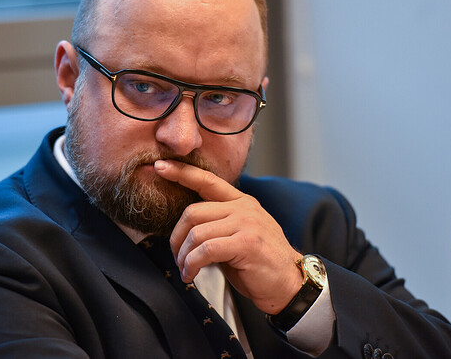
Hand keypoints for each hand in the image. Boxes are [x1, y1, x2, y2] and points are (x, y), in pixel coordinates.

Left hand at [154, 159, 303, 314]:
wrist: (290, 285)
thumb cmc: (259, 263)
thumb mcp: (238, 235)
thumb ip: (217, 224)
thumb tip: (186, 229)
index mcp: (240, 202)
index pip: (206, 180)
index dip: (181, 172)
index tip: (160, 166)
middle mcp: (243, 208)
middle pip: (193, 212)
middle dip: (177, 237)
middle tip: (176, 256)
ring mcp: (246, 223)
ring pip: (197, 233)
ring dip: (184, 256)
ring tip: (185, 269)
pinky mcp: (246, 243)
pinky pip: (205, 250)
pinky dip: (192, 264)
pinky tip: (191, 275)